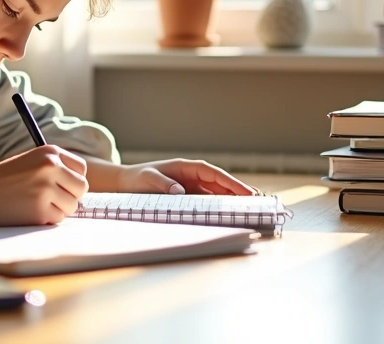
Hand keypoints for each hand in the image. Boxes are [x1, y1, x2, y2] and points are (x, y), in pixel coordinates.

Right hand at [0, 145, 88, 224]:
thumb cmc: (0, 180)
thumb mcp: (29, 163)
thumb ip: (55, 169)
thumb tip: (82, 187)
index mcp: (50, 152)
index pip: (81, 169)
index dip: (72, 180)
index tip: (61, 186)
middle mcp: (51, 167)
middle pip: (81, 188)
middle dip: (70, 196)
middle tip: (50, 199)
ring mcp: (46, 189)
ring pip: (72, 206)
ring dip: (57, 209)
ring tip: (34, 204)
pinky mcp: (40, 211)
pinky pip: (57, 219)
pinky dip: (46, 220)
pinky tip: (27, 212)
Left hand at [116, 159, 258, 195]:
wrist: (126, 183)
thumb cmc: (137, 179)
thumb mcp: (147, 179)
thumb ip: (162, 184)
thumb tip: (180, 191)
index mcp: (186, 168)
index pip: (213, 174)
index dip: (230, 182)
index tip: (245, 191)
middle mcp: (192, 176)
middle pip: (220, 183)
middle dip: (238, 191)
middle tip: (258, 201)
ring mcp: (191, 187)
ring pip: (217, 193)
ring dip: (232, 200)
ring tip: (251, 209)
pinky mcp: (188, 197)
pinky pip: (207, 201)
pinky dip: (220, 206)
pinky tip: (230, 214)